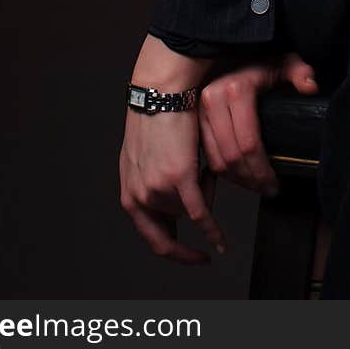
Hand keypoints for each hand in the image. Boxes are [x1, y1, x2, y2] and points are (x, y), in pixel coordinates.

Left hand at [119, 36, 225, 263]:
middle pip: (174, 224)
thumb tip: (182, 202)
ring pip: (190, 211)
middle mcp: (139, 196)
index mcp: (129, 191)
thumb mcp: (146, 158)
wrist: (159, 91)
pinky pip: (200, 214)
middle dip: (192, 217)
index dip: (173, 250)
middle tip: (205, 230)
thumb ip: (155, 183)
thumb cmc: (156, 116)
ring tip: (204, 166)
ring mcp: (157, 189)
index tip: (190, 256)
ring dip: (203, 195)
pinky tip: (220, 242)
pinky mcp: (178, 178)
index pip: (151, 236)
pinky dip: (212, 231)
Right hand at [198, 51, 318, 198]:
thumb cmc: (259, 59)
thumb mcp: (283, 61)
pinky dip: (222, 172)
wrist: (228, 51)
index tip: (275, 183)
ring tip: (256, 186)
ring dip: (237, 180)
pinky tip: (239, 176)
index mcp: (236, 90)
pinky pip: (206, 155)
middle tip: (268, 189)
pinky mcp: (194, 120)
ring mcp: (199, 111)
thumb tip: (310, 87)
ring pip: (216, 160)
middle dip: (252, 180)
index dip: (263, 170)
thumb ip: (300, 71)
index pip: (249, 144)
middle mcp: (213, 100)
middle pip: (232, 157)